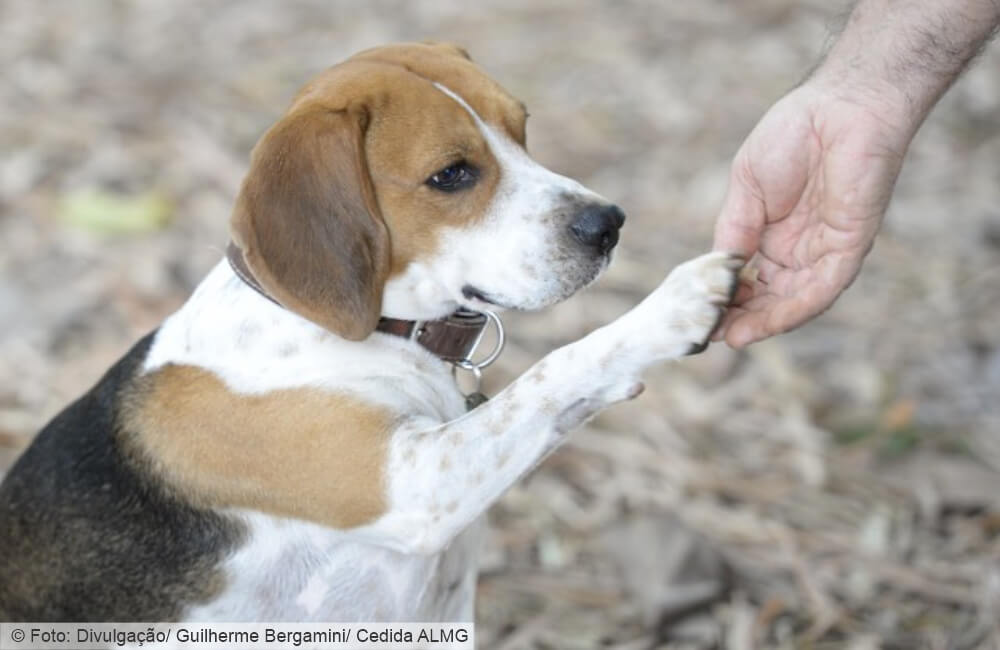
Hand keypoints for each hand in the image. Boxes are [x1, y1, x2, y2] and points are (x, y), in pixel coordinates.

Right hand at [712, 80, 910, 346]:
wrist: (839, 105)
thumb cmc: (791, 134)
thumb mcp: (746, 189)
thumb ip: (734, 231)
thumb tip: (717, 274)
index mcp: (774, 234)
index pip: (750, 279)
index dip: (727, 300)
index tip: (702, 316)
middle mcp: (802, 248)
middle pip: (771, 296)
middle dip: (743, 318)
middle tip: (713, 335)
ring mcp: (826, 249)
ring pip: (796, 300)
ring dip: (765, 322)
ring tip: (733, 337)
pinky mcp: (850, 245)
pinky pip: (823, 288)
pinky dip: (794, 309)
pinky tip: (764, 322)